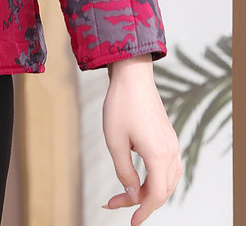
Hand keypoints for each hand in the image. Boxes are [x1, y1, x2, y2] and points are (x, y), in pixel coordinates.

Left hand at [102, 55, 182, 222]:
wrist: (132, 75)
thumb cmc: (121, 105)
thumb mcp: (115, 141)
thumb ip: (124, 172)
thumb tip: (133, 194)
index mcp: (158, 156)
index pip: (155, 195)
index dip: (143, 211)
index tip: (130, 221)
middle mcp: (170, 152)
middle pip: (163, 190)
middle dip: (140, 201)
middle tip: (115, 203)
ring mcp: (172, 144)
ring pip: (168, 180)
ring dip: (150, 191)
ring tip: (127, 194)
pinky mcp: (168, 137)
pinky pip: (168, 167)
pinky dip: (156, 179)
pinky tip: (141, 178)